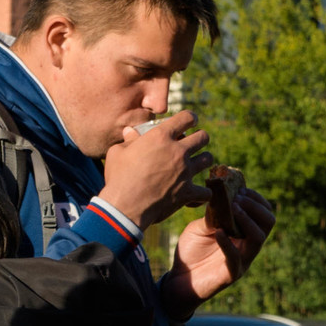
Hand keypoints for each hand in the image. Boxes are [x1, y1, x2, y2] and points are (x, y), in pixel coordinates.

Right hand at [101, 109, 212, 227]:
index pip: (187, 118)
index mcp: (161, 137)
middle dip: (200, 138)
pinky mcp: (188, 192)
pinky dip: (202, 194)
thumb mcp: (117, 153)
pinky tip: (196, 194)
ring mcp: (186, 172)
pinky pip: (206, 191)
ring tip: (196, 164)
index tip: (190, 121)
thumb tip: (130, 132)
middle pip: (203, 137)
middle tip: (194, 143)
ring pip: (208, 159)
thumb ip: (128, 141)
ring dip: (203, 160)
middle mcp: (178, 151)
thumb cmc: (118, 178)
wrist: (125, 207)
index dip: (191, 118)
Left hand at [166, 175, 276, 308]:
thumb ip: (212, 213)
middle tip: (238, 198)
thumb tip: (220, 193)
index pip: (263, 212)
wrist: (179, 279)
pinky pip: (236, 257)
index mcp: (244, 232)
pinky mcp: (231, 274)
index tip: (240, 188)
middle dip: (255, 206)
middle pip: (268, 222)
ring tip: (233, 208)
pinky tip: (218, 232)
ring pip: (259, 238)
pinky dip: (228, 243)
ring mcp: (242, 260)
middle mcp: (248, 245)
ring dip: (247, 220)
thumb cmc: (191, 251)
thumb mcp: (200, 226)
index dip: (255, 198)